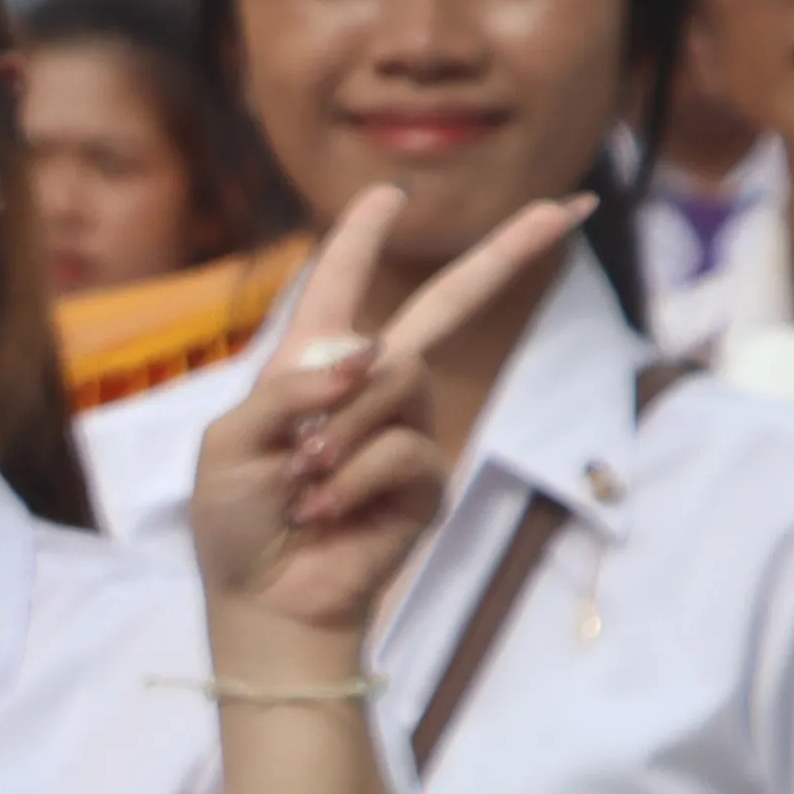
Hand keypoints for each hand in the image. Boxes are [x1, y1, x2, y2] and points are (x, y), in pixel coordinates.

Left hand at [184, 187, 589, 651]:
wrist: (266, 599)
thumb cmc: (234, 523)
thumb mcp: (227, 444)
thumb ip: (284, 388)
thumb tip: (365, 349)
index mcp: (305, 371)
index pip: (336, 292)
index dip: (359, 240)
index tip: (390, 193)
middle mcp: (364, 389)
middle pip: (444, 307)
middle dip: (503, 256)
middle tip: (567, 208)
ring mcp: (405, 430)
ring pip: (397, 379)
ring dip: (340, 429)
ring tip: (302, 479)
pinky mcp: (429, 478)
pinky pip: (405, 447)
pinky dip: (356, 476)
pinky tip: (328, 510)